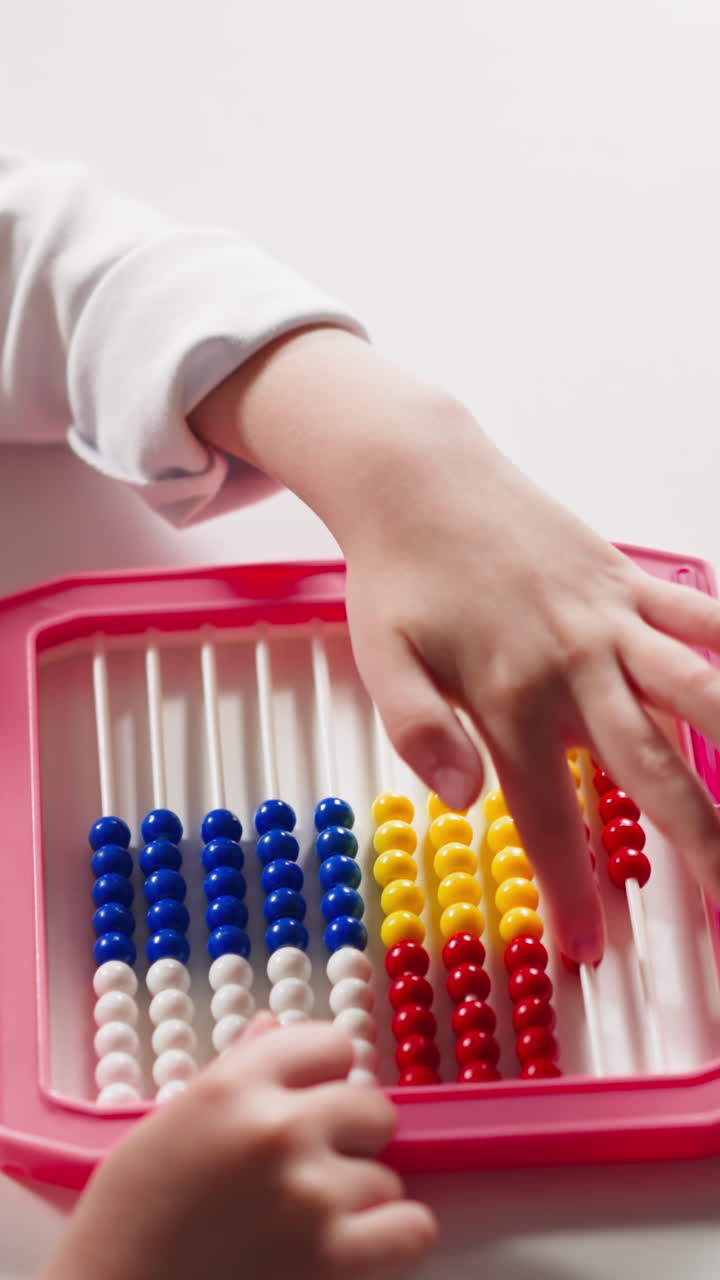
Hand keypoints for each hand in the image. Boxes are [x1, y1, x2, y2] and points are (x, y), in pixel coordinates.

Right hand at [41, 1017, 435, 1279]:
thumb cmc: (130, 1217)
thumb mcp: (170, 1122)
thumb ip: (234, 1070)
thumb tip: (272, 1027)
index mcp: (236, 1085)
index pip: (333, 1045)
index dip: (326, 1076)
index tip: (313, 1099)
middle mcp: (279, 1128)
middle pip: (373, 1107)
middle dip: (351, 1136)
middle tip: (313, 1166)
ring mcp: (310, 1194)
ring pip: (386, 1176)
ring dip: (358, 1199)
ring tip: (309, 1220)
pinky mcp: (329, 1259)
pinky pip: (411, 1228)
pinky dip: (393, 1238)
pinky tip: (355, 1245)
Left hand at [190, 328, 719, 961]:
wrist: (420, 479)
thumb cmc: (399, 578)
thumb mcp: (381, 660)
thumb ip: (418, 733)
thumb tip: (466, 803)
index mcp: (509, 700)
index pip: (548, 818)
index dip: (572, 891)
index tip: (592, 950)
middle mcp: (575, 666)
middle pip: (653, 773)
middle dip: (703, 849)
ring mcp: (612, 621)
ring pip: (702, 694)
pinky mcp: (629, 581)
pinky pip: (702, 617)